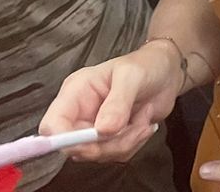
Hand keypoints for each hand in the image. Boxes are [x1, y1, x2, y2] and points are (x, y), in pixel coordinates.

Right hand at [39, 41, 181, 161]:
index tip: (93, 142)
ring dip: (127, 141)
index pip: (52, 125)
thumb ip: (118, 101)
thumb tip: (103, 130)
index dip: (64, 140)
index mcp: (75, 93)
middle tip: (134, 125)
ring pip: (98, 154)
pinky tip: (145, 123)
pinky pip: (116, 155)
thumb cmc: (146, 65)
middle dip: (107, 143)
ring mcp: (94, 128)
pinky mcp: (109, 139)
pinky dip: (134, 143)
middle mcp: (80, 113)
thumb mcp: (132, 76)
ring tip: (144, 117)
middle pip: (75, 147)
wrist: (168, 73)